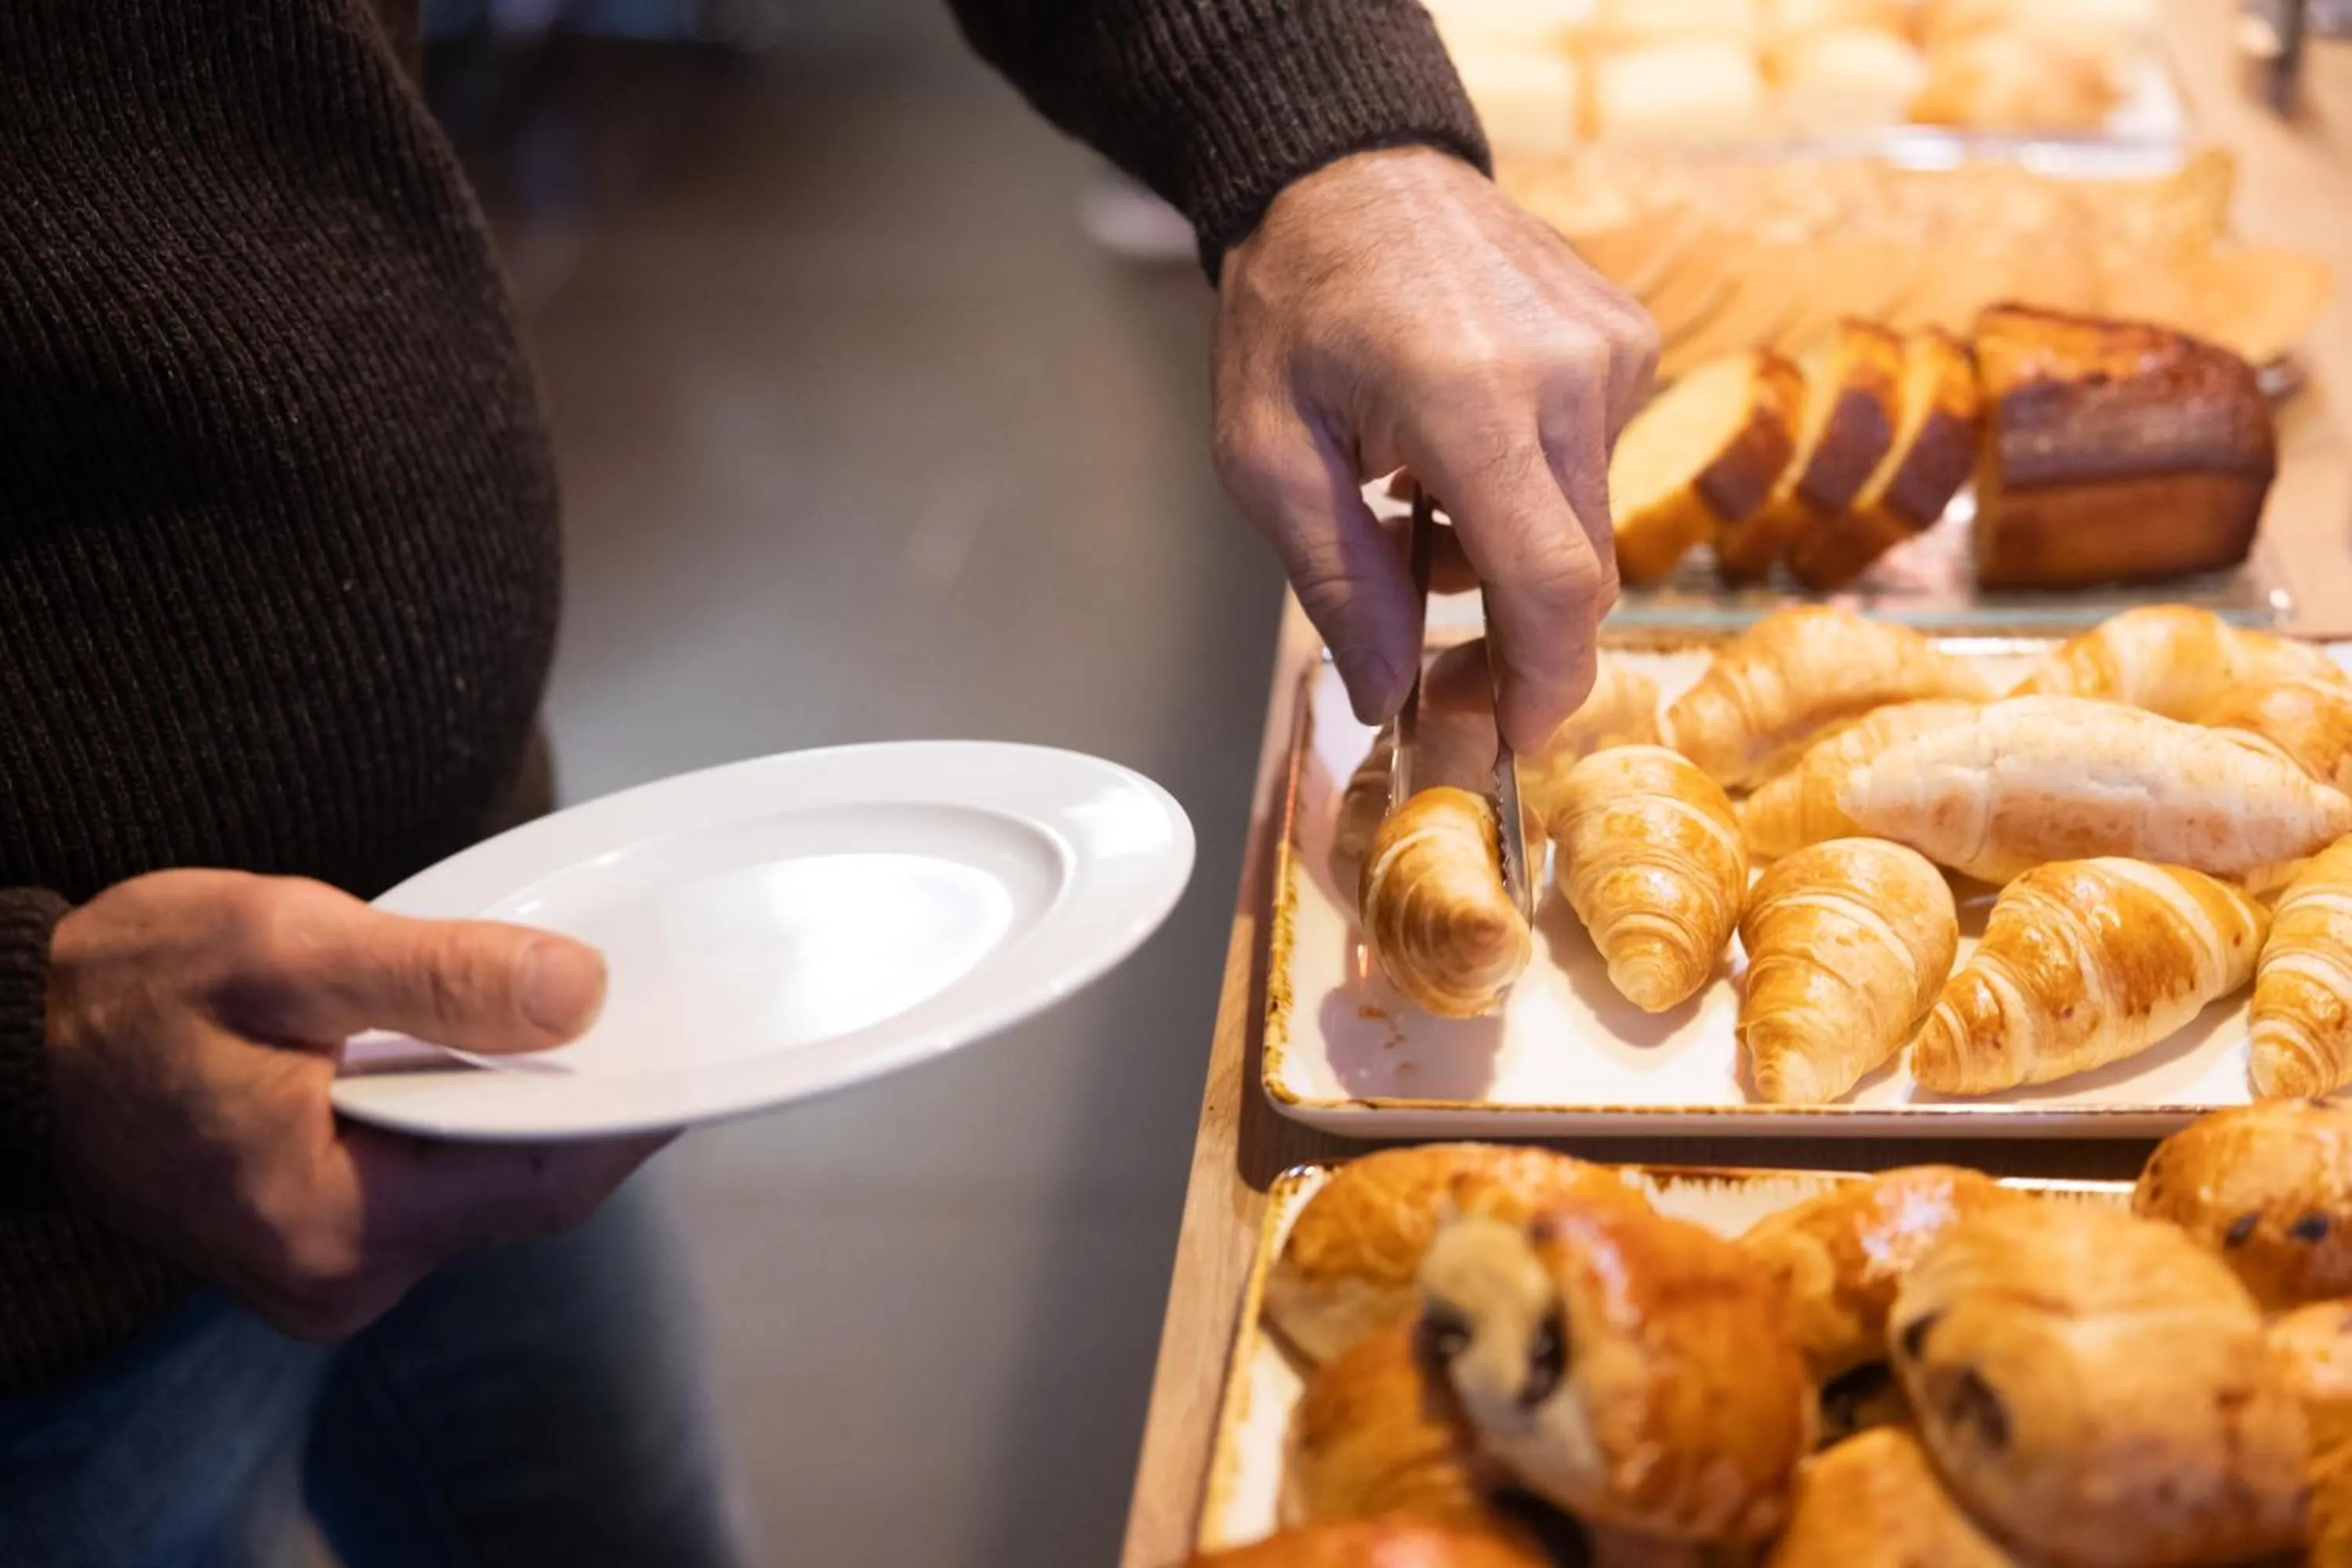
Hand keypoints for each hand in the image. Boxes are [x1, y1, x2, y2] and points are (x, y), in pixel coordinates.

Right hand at [44, 870, 666, 1338]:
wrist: (22, 1033)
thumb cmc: (135, 985)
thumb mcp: (287, 950)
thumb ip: (441, 976)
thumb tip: (582, 994)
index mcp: (338, 1222)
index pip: (547, 1181)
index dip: (634, 1112)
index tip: (701, 1043)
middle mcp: (343, 1274)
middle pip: (526, 1188)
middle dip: (581, 1097)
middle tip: (642, 1003)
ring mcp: (333, 1266)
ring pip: (486, 1181)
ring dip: (520, 1100)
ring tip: (552, 1007)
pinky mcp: (326, 1237)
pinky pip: (440, 1178)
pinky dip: (469, 1112)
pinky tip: (476, 1045)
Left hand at [1212, 146, 1657, 749]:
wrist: (1349, 172)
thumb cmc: (1292, 309)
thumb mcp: (1264, 459)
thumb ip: (1337, 585)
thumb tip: (1386, 696)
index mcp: (1470, 399)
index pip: (1552, 585)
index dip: (1541, 683)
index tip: (1512, 735)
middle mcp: (1567, 373)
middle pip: (1579, 573)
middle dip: (1513, 642)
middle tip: (1435, 666)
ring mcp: (1611, 350)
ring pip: (1589, 526)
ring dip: (1511, 559)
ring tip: (1416, 513)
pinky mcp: (1629, 340)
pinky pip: (1597, 465)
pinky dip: (1531, 494)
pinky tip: (1460, 455)